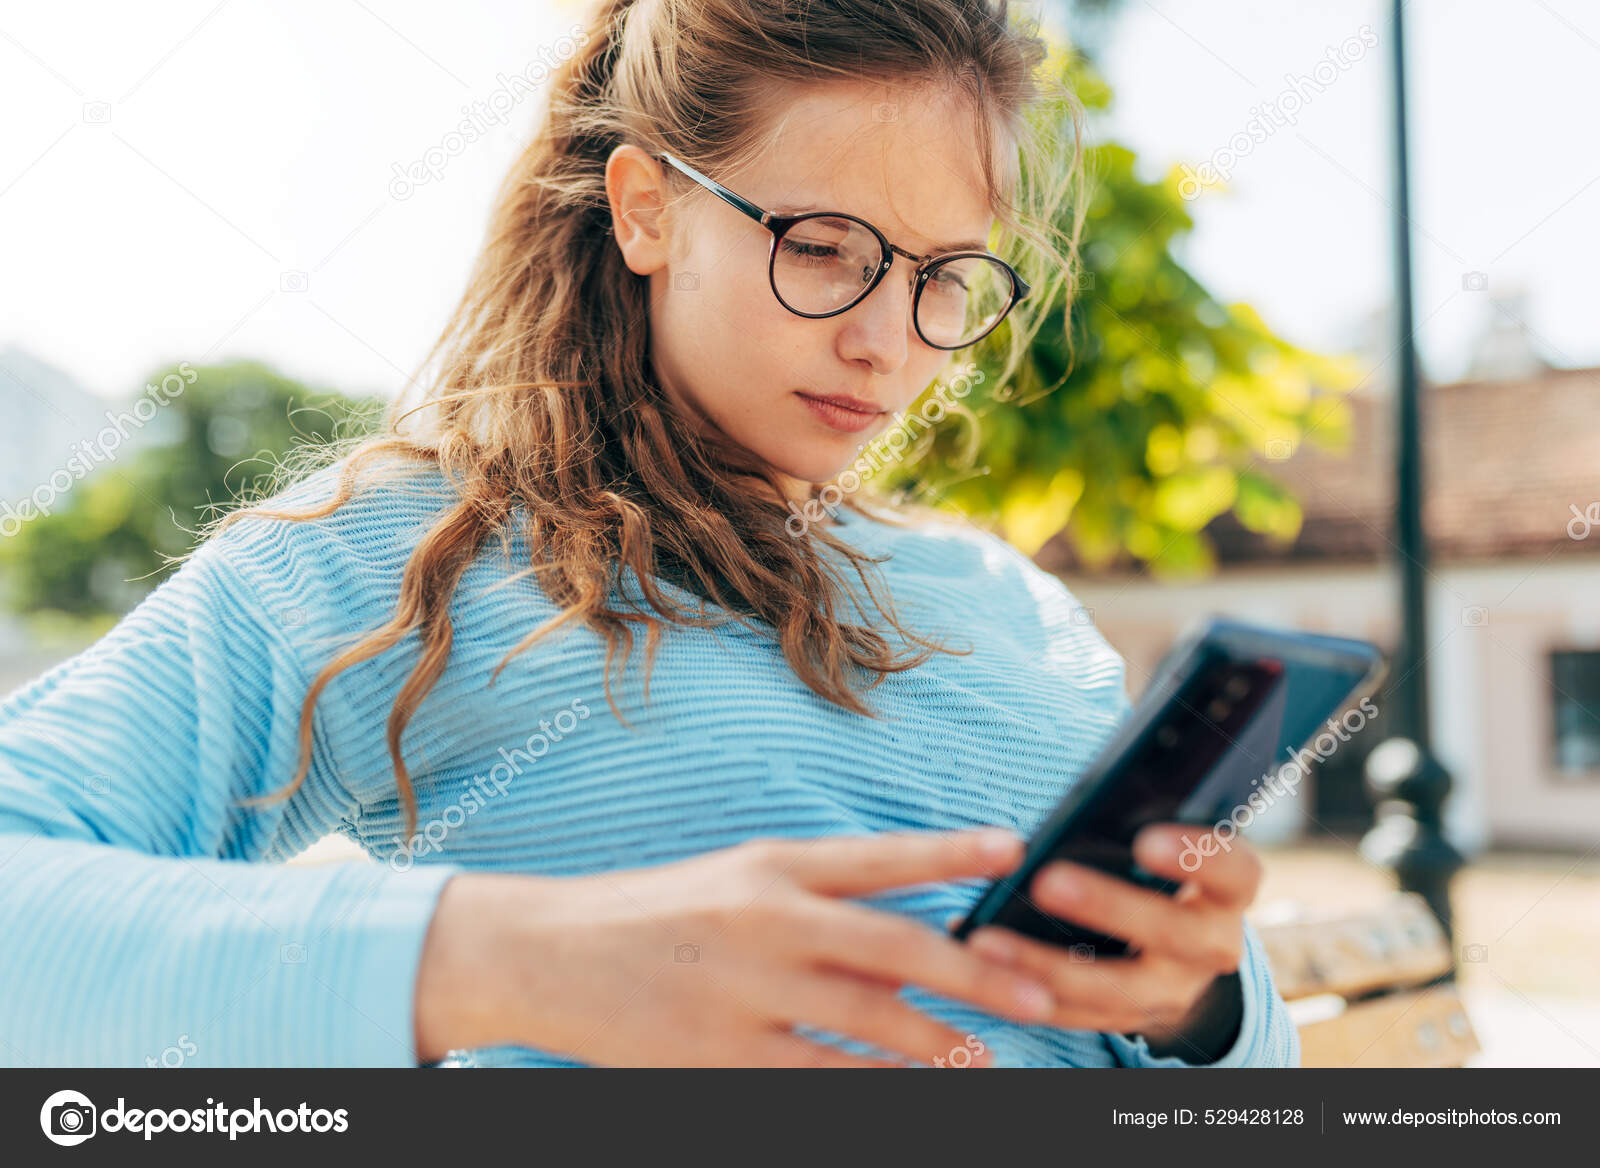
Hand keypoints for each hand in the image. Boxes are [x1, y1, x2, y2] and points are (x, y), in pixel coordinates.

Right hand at [415, 828, 1063, 1066]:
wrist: (547, 953)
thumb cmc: (651, 913)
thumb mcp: (732, 879)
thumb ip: (816, 901)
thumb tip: (912, 942)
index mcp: (769, 865)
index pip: (879, 856)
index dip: (951, 851)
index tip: (1012, 848)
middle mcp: (766, 919)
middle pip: (896, 946)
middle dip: (976, 973)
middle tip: (1036, 993)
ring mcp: (746, 991)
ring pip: (870, 1022)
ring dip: (938, 1044)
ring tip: (982, 1060)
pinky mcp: (722, 1055)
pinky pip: (820, 1077)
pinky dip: (871, 1087)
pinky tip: (908, 1093)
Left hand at [959, 823, 1260, 1060]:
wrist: (1179, 953)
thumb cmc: (1160, 871)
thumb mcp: (1168, 846)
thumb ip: (1140, 821)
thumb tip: (1079, 796)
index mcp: (1228, 891)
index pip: (1234, 871)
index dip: (1197, 857)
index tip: (1145, 841)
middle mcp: (1212, 945)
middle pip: (1172, 933)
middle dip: (1109, 908)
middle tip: (1047, 882)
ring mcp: (1173, 990)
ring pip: (1116, 989)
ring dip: (1047, 966)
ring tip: (987, 942)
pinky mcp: (1130, 1019)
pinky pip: (1079, 1016)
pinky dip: (1028, 994)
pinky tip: (982, 967)